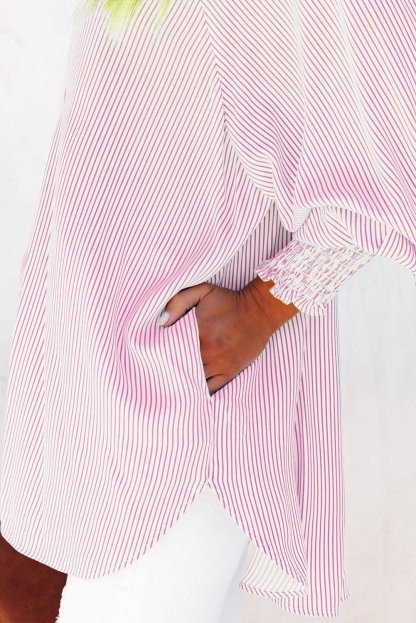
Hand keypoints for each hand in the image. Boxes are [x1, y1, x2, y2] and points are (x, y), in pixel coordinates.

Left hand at [159, 278, 298, 394]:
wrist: (259, 310)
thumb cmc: (228, 300)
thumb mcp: (202, 291)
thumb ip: (178, 302)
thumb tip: (161, 323)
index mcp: (198, 332)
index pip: (170, 349)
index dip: (159, 355)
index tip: (150, 357)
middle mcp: (208, 351)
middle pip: (180, 368)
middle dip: (168, 372)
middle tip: (155, 377)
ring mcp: (220, 364)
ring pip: (194, 381)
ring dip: (182, 384)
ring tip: (169, 387)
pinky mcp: (230, 371)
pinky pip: (212, 389)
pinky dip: (200, 393)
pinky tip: (190, 396)